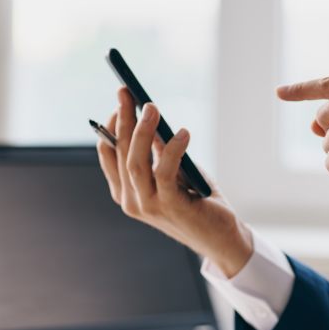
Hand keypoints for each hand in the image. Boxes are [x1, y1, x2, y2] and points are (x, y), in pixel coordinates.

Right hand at [96, 87, 253, 277]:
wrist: (220, 236)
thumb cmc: (197, 200)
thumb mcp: (174, 169)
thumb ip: (159, 149)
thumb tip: (151, 115)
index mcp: (126, 191)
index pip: (108, 153)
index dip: (112, 123)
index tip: (122, 98)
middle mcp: (131, 200)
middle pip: (120, 152)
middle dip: (124, 119)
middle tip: (129, 93)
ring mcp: (148, 205)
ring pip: (136, 162)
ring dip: (142, 130)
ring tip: (152, 108)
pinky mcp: (170, 206)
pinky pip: (165, 171)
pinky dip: (172, 149)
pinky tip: (184, 133)